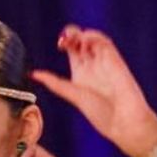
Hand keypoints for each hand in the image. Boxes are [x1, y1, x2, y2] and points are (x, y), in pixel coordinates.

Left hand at [31, 26, 156, 156]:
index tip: (60, 45)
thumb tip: (33, 74)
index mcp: (81, 73)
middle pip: (81, 41)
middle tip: (65, 40)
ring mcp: (105, 62)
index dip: (65, 42)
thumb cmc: (101, 114)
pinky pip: (106, 43)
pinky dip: (95, 37)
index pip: (72, 49)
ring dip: (82, 35)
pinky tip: (86, 39)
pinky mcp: (115, 61)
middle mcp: (93, 65)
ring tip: (74, 39)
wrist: (124, 122)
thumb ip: (55, 83)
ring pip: (93, 39)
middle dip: (72, 35)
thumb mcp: (73, 95)